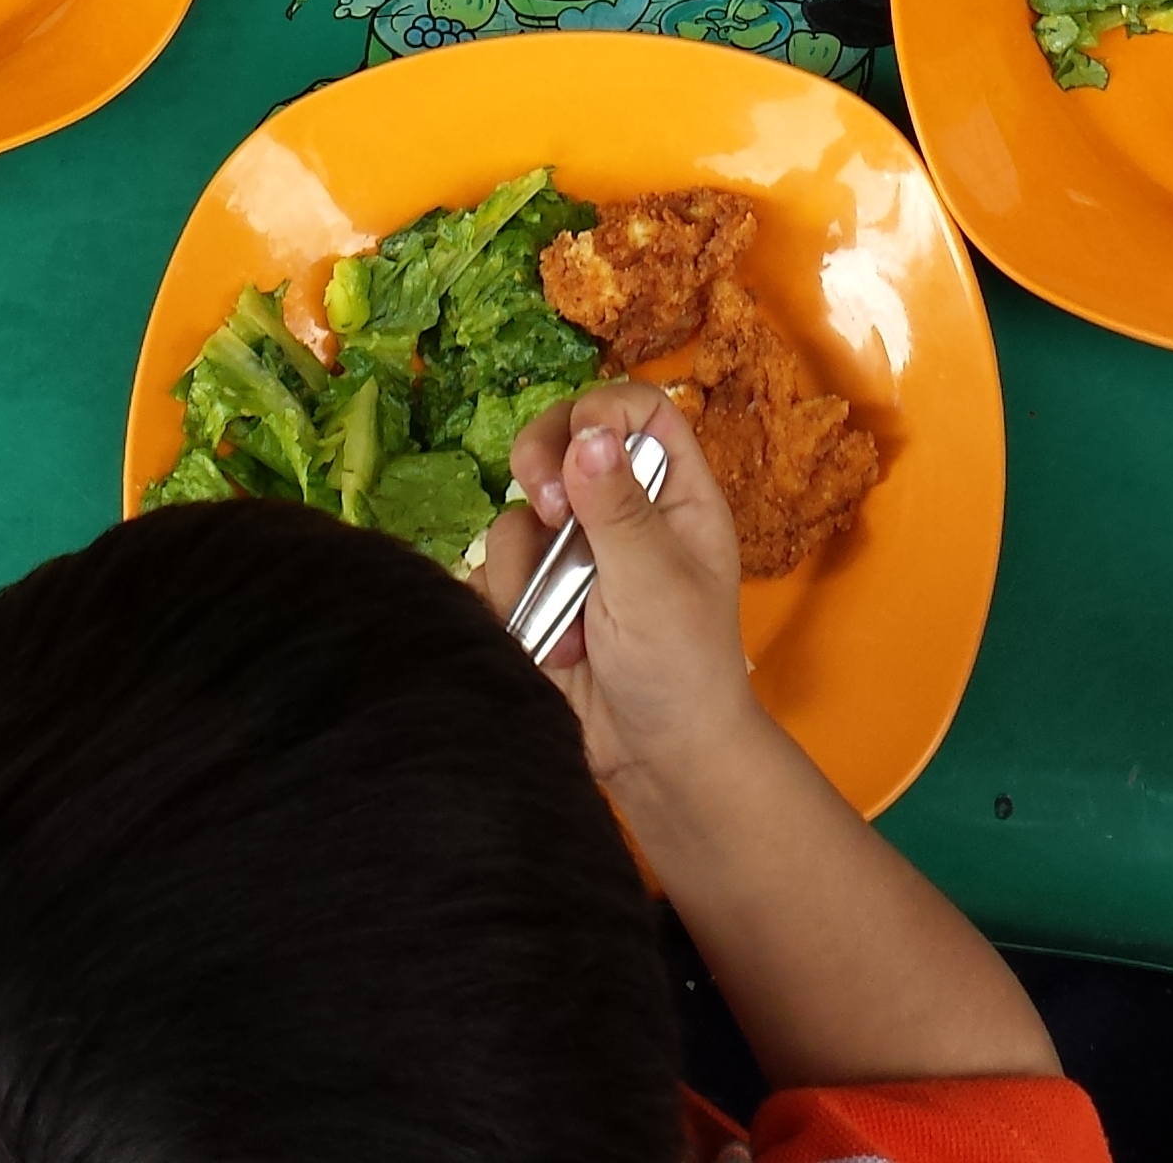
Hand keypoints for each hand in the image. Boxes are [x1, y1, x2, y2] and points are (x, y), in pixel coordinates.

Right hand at [476, 381, 758, 795]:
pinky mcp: (534, 595)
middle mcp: (619, 511)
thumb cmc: (682, 670)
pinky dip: (506, 606)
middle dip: (538, 473)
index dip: (601, 412)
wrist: (653, 760)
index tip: (578, 446)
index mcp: (673, 494)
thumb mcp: (656, 584)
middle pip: (558, 444)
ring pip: (516, 518)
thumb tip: (588, 435)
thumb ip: (617, 510)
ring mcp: (573, 554)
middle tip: (545, 511)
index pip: (635, 411)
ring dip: (532, 574)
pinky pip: (491, 572)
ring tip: (573, 631)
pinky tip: (543, 647)